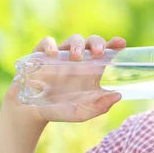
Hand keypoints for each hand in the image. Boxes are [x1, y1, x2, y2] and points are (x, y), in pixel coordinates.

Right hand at [4, 34, 126, 124]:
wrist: (32, 113)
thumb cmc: (60, 110)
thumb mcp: (81, 112)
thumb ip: (100, 106)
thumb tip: (118, 95)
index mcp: (91, 70)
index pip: (106, 52)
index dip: (114, 45)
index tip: (121, 43)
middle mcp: (78, 60)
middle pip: (91, 42)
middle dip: (97, 43)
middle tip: (98, 52)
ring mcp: (60, 56)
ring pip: (72, 39)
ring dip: (77, 44)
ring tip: (77, 56)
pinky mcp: (41, 55)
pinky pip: (47, 43)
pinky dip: (50, 45)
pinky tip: (53, 54)